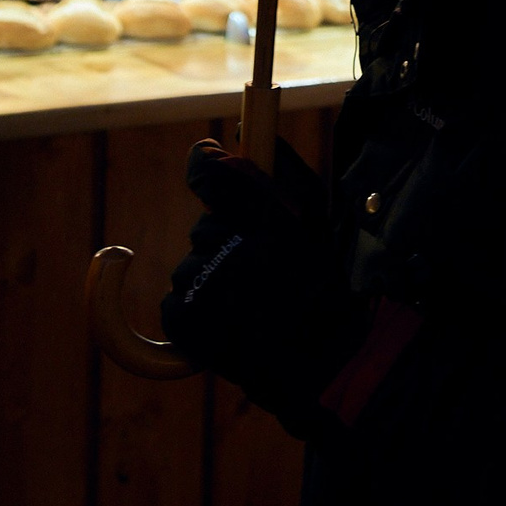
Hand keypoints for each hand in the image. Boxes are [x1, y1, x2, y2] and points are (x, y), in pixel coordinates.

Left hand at [161, 139, 352, 431]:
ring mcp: (211, 290)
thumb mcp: (319, 221)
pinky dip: (194, 316)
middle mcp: (238, 250)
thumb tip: (235, 135)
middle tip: (259, 268)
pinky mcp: (192, 326)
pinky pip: (174, 306)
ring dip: (212, 282)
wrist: (331, 370)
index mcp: (272, 218)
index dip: (204, 164)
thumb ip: (282, 170)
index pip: (212, 171)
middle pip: (203, 228)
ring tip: (252, 305)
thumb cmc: (329, 288)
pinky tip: (231, 326)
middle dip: (223, 242)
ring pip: (189, 268)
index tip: (204, 163)